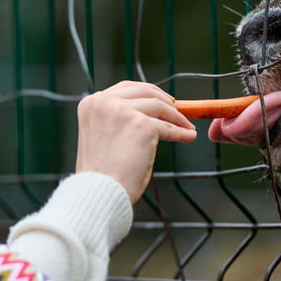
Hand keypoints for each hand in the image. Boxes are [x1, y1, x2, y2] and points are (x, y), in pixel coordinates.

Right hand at [76, 81, 195, 202]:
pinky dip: (181, 133)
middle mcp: (104, 102)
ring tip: (187, 128)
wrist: (99, 192)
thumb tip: (148, 113)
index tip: (163, 100)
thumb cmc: (101, 173)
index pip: (126, 88)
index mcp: (92, 103)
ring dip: (177, 118)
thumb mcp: (103, 135)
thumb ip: (117, 119)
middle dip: (165, 101)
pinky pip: (168, 127)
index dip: (148, 92)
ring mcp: (123, 112)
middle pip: (145, 91)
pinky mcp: (141, 125)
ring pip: (160, 107)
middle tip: (179, 111)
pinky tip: (188, 137)